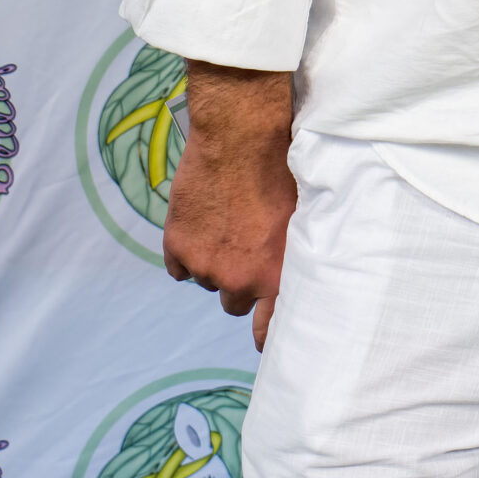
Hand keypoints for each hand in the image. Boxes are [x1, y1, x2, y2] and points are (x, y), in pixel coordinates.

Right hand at [164, 62, 296, 348]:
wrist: (241, 136)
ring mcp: (203, 265)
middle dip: (239, 283)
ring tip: (227, 225)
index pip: (266, 330)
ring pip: (206, 281)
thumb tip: (301, 275)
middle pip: (234, 303)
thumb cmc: (283, 170)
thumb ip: (294, 254)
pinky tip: (202, 224)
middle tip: (245, 251)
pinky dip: (187, 251)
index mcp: (275, 276)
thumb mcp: (303, 217)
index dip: (264, 335)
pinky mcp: (176, 246)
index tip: (263, 341)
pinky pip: (178, 267)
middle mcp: (238, 280)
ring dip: (213, 263)